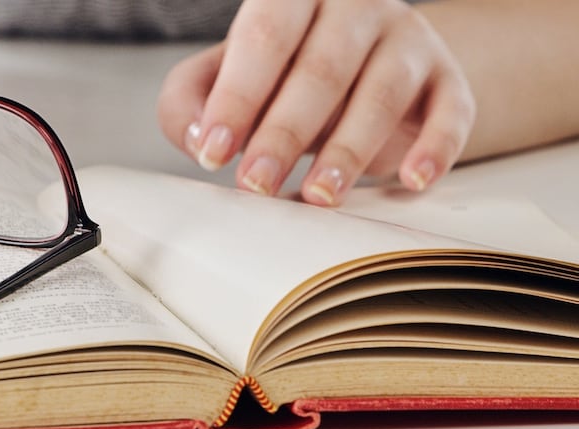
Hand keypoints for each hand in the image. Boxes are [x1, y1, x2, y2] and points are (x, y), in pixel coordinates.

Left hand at [157, 0, 475, 205]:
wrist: (361, 70)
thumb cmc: (281, 77)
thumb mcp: (223, 81)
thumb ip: (190, 101)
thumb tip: (200, 139)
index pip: (265, 37)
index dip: (237, 97)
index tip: (215, 152)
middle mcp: (356, 8)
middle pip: (322, 69)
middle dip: (284, 134)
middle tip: (256, 184)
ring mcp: (407, 40)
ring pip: (382, 94)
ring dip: (348, 152)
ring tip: (318, 196)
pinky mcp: (447, 81)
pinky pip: (451, 112)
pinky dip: (434, 148)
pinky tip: (410, 180)